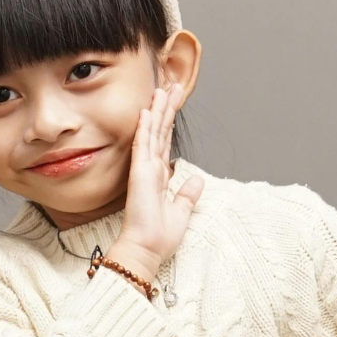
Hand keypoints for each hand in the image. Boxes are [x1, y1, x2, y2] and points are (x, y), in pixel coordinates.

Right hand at [110, 83, 204, 277]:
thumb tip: (197, 179)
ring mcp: (143, 170)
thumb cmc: (158, 237)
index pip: (164, 144)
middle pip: (159, 133)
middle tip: (172, 86)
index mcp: (157, 178)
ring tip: (163, 89)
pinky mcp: (140, 174)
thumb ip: (187, 194)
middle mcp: (149, 170)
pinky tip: (147, 111)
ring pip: (152, 133)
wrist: (145, 250)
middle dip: (166, 109)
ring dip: (158, 111)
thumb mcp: (181, 212)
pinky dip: (145, 128)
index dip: (169, 123)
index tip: (173, 105)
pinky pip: (143, 145)